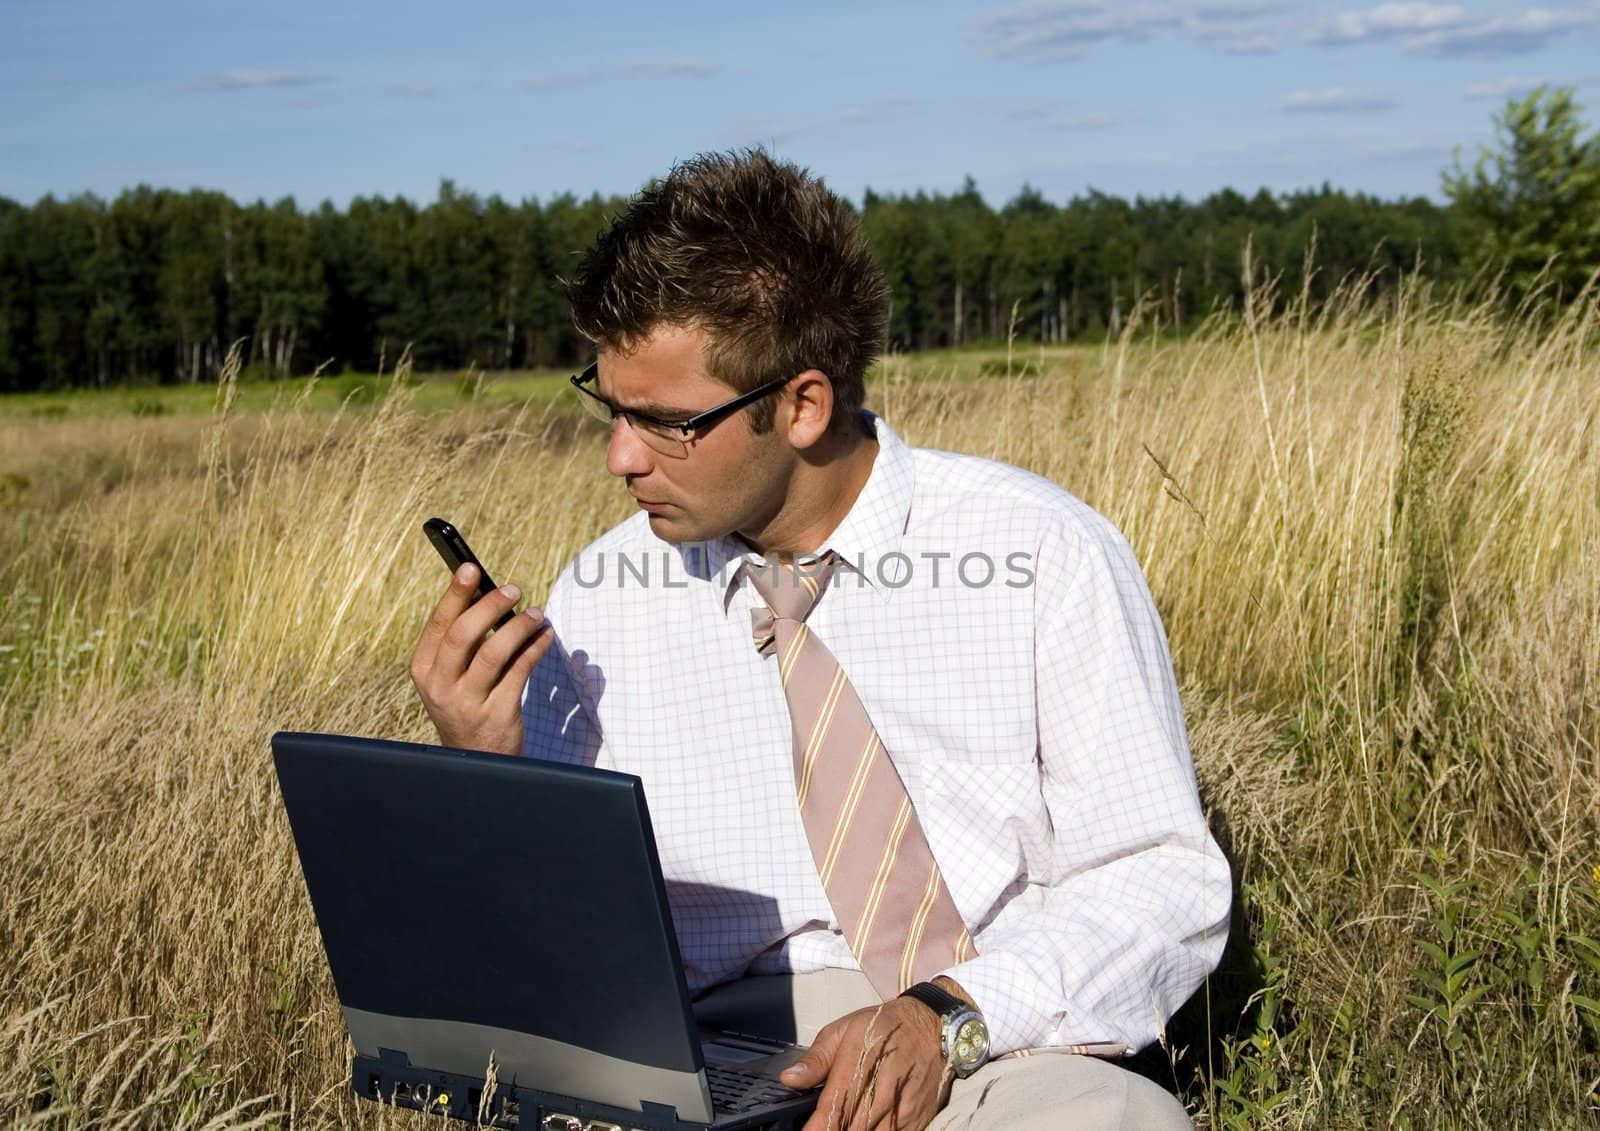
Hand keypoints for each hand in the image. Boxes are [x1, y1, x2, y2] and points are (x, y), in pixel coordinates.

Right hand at [409, 563, 552, 754]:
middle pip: (463, 635)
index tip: (471, 568)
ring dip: (519, 626)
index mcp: (424, 670)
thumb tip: (487, 594)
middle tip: (513, 589)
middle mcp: (440, 687)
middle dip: (490, 605)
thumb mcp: (450, 676)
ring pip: (494, 652)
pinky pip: (520, 671)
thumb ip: (462, 641)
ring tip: (536, 613)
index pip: (438, 625)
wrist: (475, 759)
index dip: (455, 594)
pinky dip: (535, 648)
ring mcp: (467, 703)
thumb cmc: (466, 703)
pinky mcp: (497, 715)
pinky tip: (545, 636)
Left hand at [780, 996, 950, 1130]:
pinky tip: (867, 1126)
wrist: (934, 1026)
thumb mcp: (845, 1030)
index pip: (830, 1111)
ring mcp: (900, 1111)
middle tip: (823, 1125)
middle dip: (832, 1130)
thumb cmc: (884, 1027)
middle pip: (849, 1130)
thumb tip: (789, 1079)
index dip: (815, 1128)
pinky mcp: (916, 1121)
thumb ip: (816, 1059)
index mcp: (857, 1068)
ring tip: (843, 1124)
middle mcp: (880, 1094)